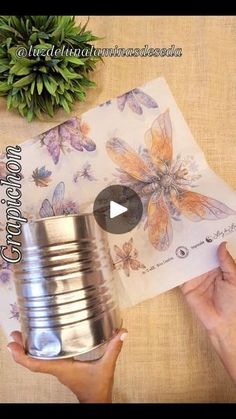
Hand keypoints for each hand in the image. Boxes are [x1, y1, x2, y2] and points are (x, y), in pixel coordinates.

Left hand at [7, 328, 127, 402]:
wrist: (96, 401)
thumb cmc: (98, 387)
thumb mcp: (106, 367)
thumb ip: (113, 349)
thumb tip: (122, 331)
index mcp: (62, 368)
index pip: (35, 364)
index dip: (21, 355)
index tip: (12, 344)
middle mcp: (56, 369)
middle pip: (31, 361)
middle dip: (19, 349)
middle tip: (13, 333)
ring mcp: (57, 369)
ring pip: (35, 360)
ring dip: (26, 350)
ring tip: (19, 335)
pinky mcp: (61, 368)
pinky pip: (43, 360)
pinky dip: (36, 351)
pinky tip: (37, 341)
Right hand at [181, 242, 235, 383]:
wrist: (223, 323)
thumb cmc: (233, 301)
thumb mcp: (233, 279)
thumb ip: (226, 262)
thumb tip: (221, 244)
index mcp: (219, 267)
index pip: (211, 251)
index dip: (207, 241)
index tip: (201, 227)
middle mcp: (206, 270)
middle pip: (197, 254)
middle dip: (192, 244)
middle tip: (184, 229)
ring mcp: (195, 277)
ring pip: (187, 262)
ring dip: (182, 252)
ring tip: (175, 238)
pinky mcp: (185, 285)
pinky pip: (179, 275)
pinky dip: (173, 266)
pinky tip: (168, 256)